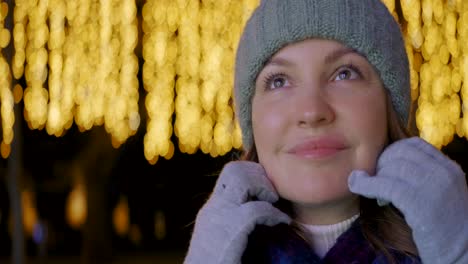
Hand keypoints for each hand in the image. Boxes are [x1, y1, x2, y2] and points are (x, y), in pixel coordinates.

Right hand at [184, 161, 290, 263]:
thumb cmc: (217, 262)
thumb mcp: (222, 236)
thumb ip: (234, 221)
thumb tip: (256, 209)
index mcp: (212, 208)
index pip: (229, 173)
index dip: (251, 173)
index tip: (266, 189)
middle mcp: (213, 207)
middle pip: (235, 170)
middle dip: (259, 176)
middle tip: (272, 195)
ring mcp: (220, 216)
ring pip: (243, 181)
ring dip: (265, 188)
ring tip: (275, 204)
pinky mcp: (231, 230)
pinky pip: (258, 209)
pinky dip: (275, 213)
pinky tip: (282, 222)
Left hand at [348, 137, 467, 263]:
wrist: (461, 252)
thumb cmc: (444, 224)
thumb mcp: (441, 191)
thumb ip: (422, 175)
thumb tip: (386, 162)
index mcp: (449, 167)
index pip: (414, 144)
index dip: (392, 151)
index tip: (384, 164)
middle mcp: (444, 173)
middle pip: (400, 153)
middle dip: (382, 163)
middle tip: (376, 178)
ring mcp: (433, 187)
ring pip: (391, 168)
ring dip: (374, 176)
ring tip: (370, 188)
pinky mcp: (419, 203)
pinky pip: (385, 185)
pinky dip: (366, 184)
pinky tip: (357, 186)